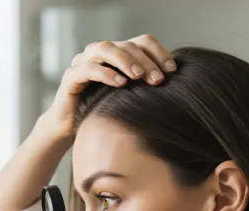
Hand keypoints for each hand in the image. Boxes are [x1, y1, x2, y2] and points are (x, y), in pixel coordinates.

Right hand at [37, 33, 176, 143]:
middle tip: (158, 80)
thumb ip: (146, 87)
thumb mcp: (130, 98)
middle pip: (126, 45)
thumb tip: (178, 85)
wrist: (73, 130)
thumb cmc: (104, 113)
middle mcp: (100, 54)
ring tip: (139, 76)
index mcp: (118, 55)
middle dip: (145, 61)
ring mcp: (83, 63)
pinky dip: (105, 73)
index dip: (158, 52)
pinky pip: (87, 68)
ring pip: (104, 49)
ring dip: (125, 60)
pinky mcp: (70, 77)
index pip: (142, 41)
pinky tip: (120, 84)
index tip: (172, 71)